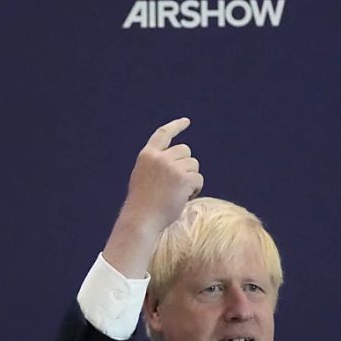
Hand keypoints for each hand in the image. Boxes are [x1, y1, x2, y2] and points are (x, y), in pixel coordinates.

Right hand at [120, 117, 203, 233]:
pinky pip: (198, 178)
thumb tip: (180, 160)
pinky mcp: (183, 178)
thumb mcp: (143, 176)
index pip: (163, 134)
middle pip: (185, 150)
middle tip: (179, 182)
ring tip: (178, 192)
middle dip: (186, 164)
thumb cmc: (143, 203)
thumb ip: (157, 165)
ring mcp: (171, 167)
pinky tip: (184, 197)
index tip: (186, 121)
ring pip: (194, 164)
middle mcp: (159, 157)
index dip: (176, 126)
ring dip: (191, 178)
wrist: (141, 219)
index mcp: (147, 155)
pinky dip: (195, 188)